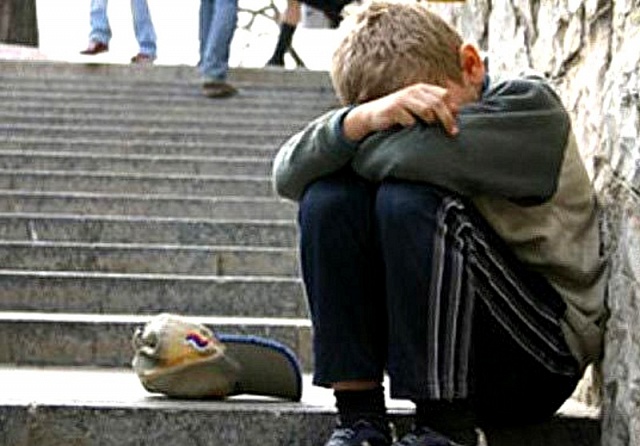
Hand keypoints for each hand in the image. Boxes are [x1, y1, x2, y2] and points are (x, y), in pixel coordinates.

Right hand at [343, 83, 458, 141]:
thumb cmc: (399, 113)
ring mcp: (402, 99)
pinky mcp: (393, 109)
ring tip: (428, 129)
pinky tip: (410, 130)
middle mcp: (413, 91)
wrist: (372, 115)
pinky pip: (410, 120)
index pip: (444, 95)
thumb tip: (456, 112)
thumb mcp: (417, 106)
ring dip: (431, 122)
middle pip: (437, 103)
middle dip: (447, 119)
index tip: (456, 123)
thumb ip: (434, 106)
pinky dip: (413, 127)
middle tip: (453, 133)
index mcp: (422, 89)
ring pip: (426, 110)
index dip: (452, 109)